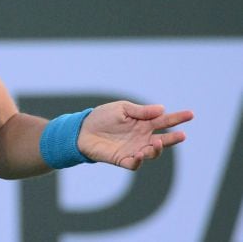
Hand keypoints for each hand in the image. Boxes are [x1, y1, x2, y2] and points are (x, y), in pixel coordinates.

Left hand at [78, 101, 193, 169]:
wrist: (82, 130)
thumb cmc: (102, 117)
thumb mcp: (122, 109)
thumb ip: (141, 111)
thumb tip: (162, 109)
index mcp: (143, 123)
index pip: (164, 121)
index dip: (177, 118)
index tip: (191, 114)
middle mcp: (142, 137)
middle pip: (163, 140)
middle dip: (174, 138)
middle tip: (182, 135)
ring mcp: (134, 149)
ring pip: (152, 153)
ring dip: (156, 149)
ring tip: (156, 142)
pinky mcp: (122, 159)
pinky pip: (135, 164)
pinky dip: (139, 161)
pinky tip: (140, 154)